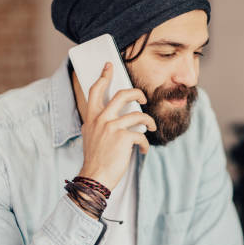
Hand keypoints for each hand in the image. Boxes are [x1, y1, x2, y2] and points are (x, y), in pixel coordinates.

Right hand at [79, 62, 156, 189]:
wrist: (95, 178)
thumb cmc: (96, 160)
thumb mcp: (91, 137)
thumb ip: (100, 124)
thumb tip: (118, 117)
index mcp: (92, 118)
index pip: (96, 91)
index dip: (104, 77)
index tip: (109, 66)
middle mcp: (101, 119)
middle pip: (122, 95)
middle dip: (137, 93)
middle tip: (143, 97)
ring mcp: (112, 127)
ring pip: (138, 115)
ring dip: (149, 121)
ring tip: (152, 128)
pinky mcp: (123, 138)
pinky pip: (141, 135)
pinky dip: (145, 144)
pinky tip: (143, 150)